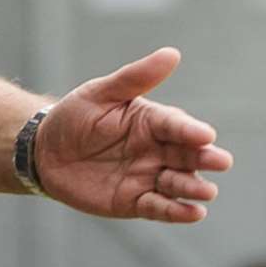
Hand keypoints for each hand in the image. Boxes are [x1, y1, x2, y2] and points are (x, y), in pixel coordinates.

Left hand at [33, 47, 232, 222]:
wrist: (45, 151)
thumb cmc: (75, 116)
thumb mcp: (101, 93)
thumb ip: (135, 77)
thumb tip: (171, 53)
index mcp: (153, 121)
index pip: (176, 125)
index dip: (191, 130)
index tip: (205, 135)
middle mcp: (158, 150)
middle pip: (188, 155)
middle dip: (205, 159)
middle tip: (221, 161)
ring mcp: (149, 177)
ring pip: (179, 183)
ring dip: (193, 187)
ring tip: (206, 191)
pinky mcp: (136, 202)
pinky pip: (160, 208)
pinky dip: (177, 211)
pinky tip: (193, 213)